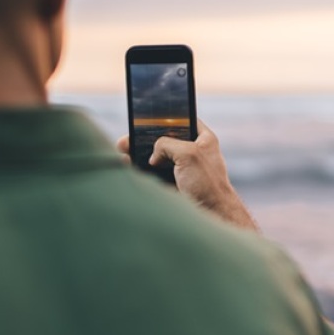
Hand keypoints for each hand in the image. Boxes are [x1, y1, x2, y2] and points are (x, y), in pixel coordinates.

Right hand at [117, 121, 258, 231]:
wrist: (212, 216)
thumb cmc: (208, 184)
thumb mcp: (189, 153)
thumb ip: (166, 144)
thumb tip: (152, 156)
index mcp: (203, 139)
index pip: (181, 120)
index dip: (163, 118)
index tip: (144, 118)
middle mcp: (191, 152)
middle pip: (162, 140)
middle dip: (143, 139)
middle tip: (126, 140)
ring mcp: (180, 169)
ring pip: (154, 158)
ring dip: (138, 156)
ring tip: (121, 153)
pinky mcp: (172, 185)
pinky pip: (152, 175)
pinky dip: (139, 171)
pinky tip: (127, 167)